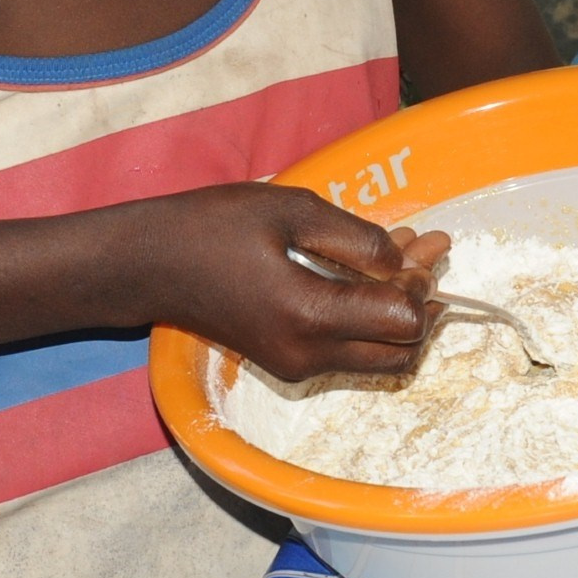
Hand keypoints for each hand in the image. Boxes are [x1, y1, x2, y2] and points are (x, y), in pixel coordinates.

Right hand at [142, 184, 449, 380]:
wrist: (150, 262)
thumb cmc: (215, 226)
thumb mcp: (292, 211)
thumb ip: (358, 238)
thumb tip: (407, 260)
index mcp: (311, 316)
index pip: (403, 321)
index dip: (422, 283)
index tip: (423, 241)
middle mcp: (309, 355)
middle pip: (402, 352)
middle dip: (424, 304)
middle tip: (427, 252)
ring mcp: (297, 366)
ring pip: (379, 357)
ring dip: (400, 312)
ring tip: (404, 256)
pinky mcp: (287, 363)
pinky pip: (350, 351)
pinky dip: (371, 318)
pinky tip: (368, 272)